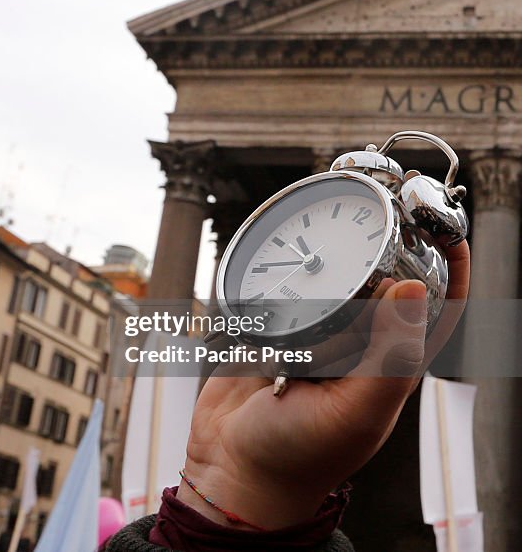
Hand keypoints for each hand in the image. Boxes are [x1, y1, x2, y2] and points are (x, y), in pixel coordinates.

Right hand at [182, 240, 469, 529]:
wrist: (229, 467)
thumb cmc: (299, 455)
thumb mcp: (356, 413)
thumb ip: (389, 357)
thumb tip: (411, 288)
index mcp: (390, 365)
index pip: (434, 309)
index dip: (447, 268)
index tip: (441, 229)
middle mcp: (356, 346)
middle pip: (379, 282)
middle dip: (382, 248)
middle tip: (379, 209)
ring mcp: (312, 336)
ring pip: (329, 282)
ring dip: (327, 257)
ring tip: (327, 224)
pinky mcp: (269, 331)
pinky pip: (279, 290)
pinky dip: (278, 271)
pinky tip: (279, 254)